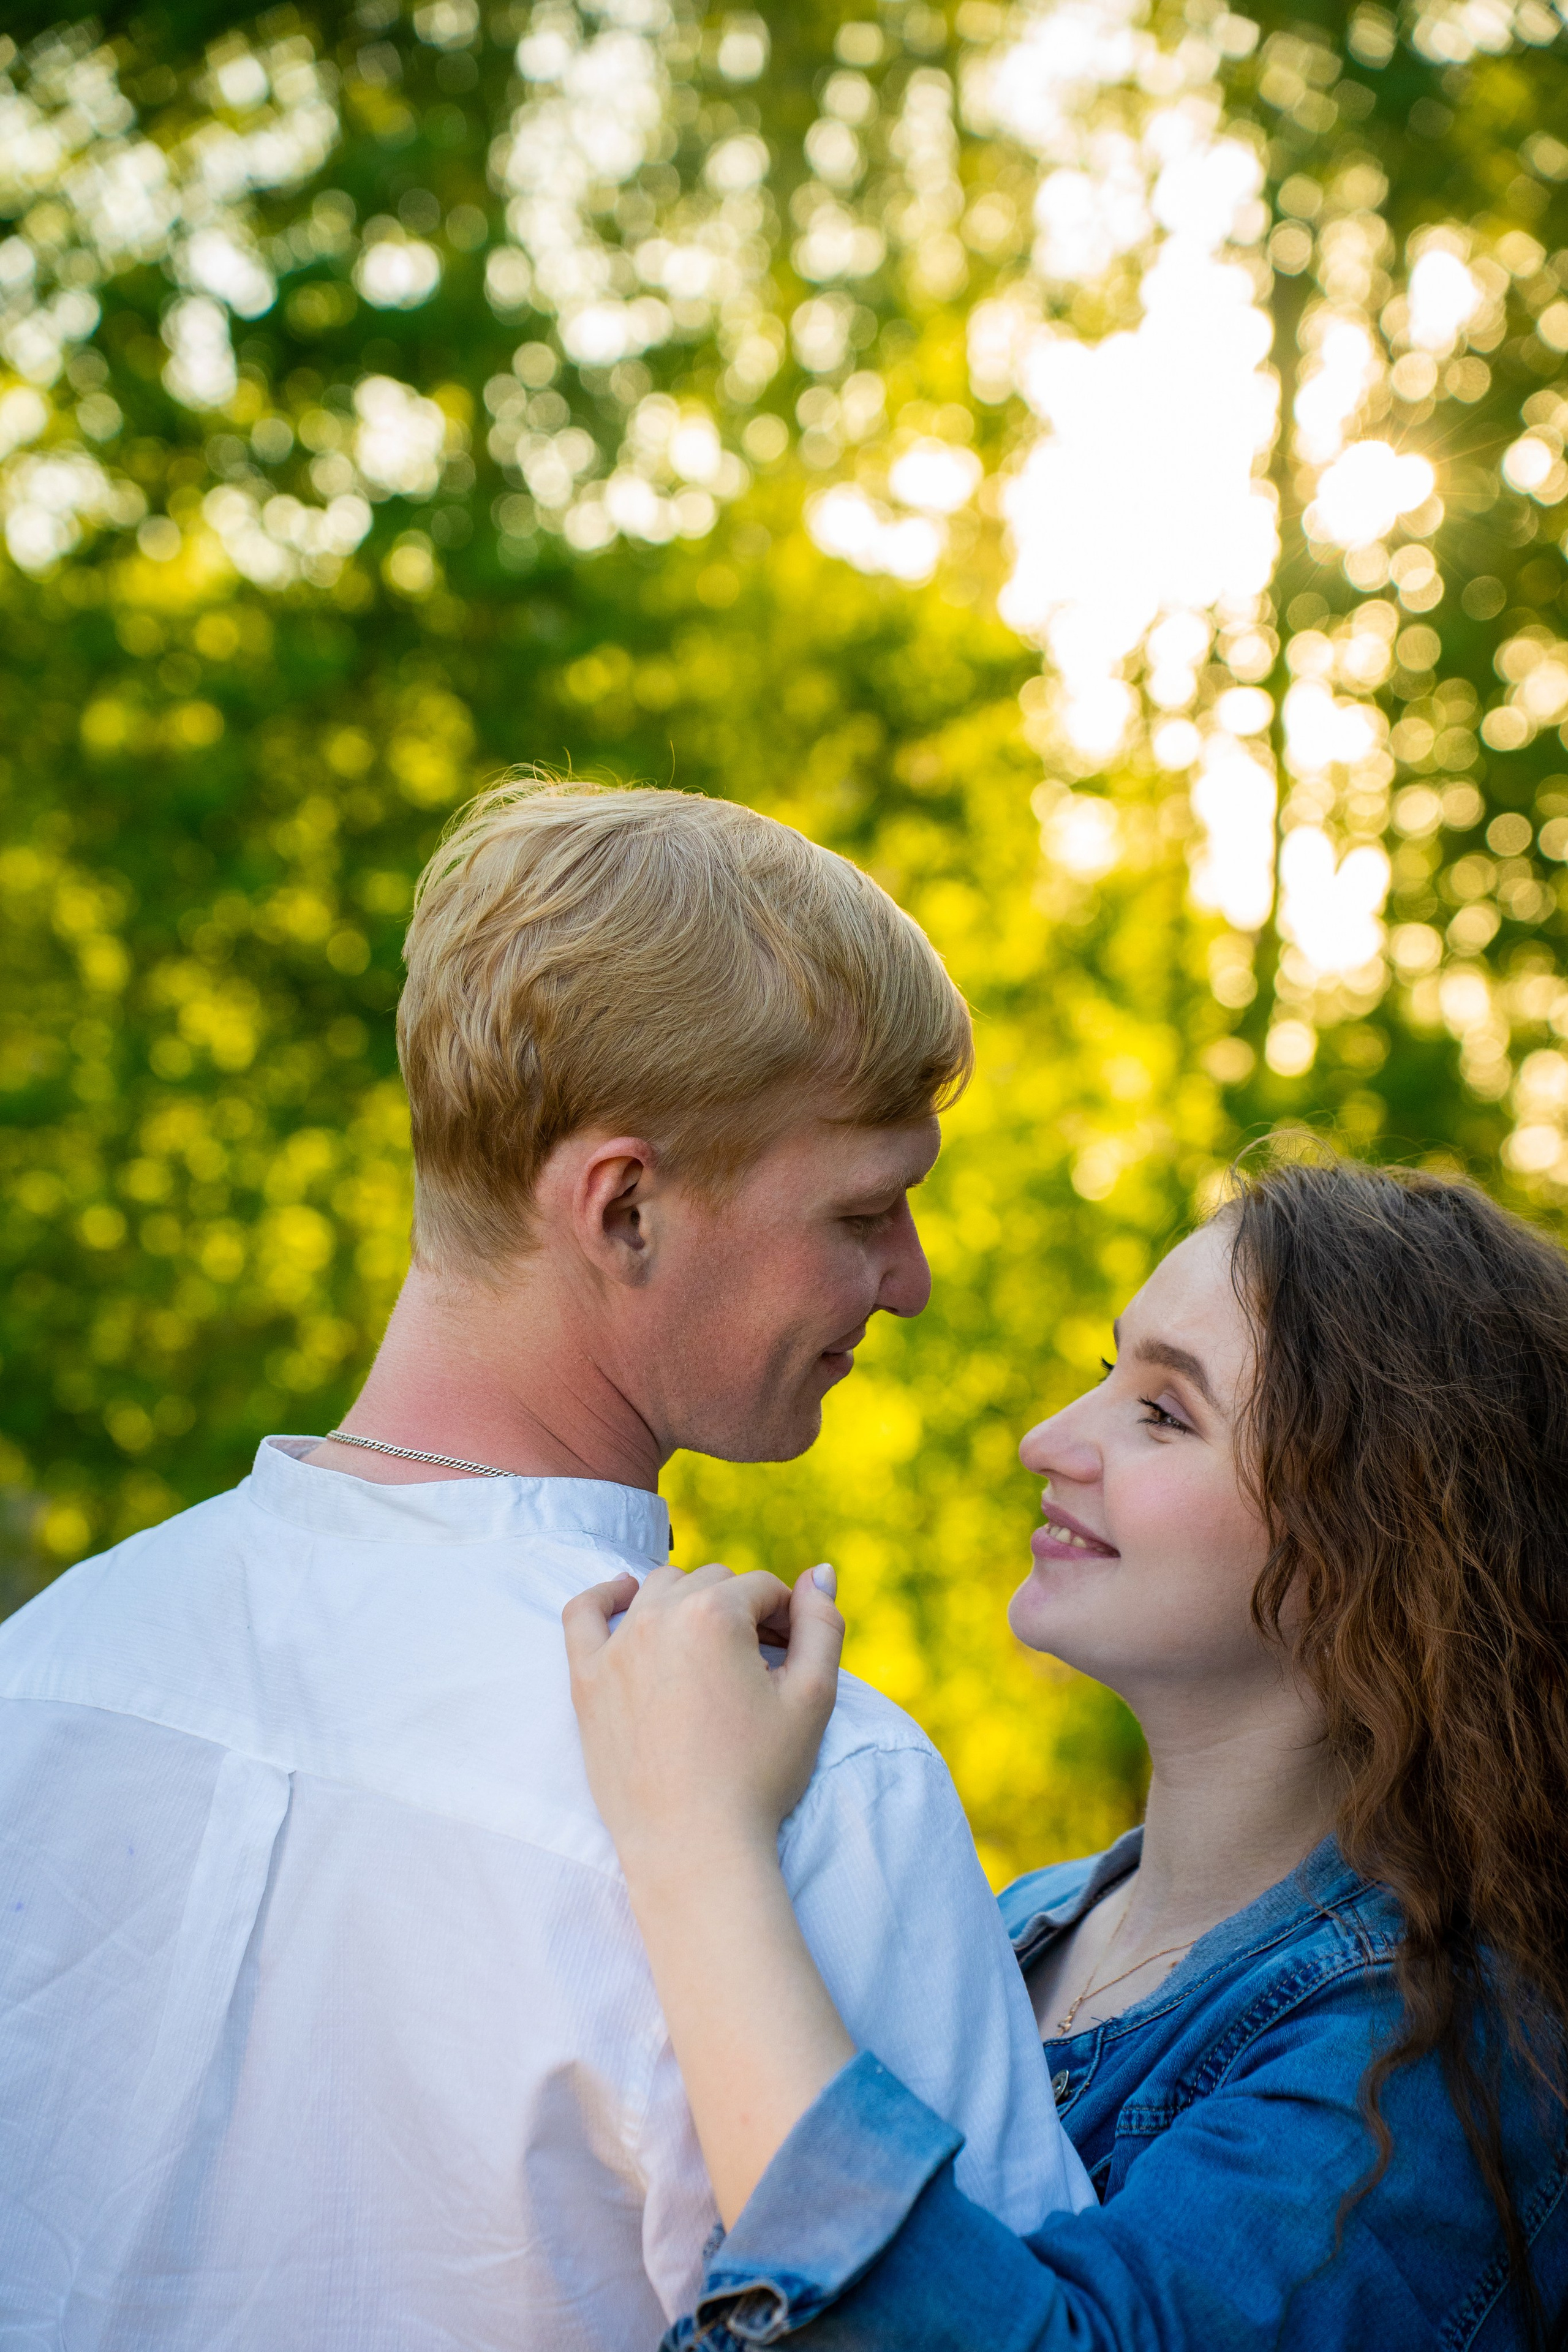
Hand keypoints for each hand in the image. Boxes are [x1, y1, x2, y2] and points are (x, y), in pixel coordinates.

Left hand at [564, 1562, 844, 1874]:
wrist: (694, 1847)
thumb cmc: (758, 1775)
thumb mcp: (813, 1697)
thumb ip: (823, 1625)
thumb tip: (821, 1571)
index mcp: (715, 1614)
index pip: (763, 1587)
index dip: (788, 1616)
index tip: (793, 1658)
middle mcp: (658, 1617)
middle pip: (712, 1581)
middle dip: (742, 1610)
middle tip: (759, 1664)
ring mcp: (616, 1646)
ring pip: (657, 1589)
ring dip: (689, 1603)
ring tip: (711, 1645)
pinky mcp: (586, 1679)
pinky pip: (582, 1613)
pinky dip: (604, 1595)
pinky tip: (624, 1594)